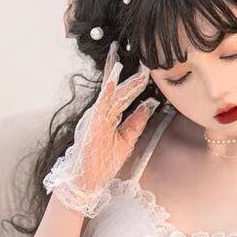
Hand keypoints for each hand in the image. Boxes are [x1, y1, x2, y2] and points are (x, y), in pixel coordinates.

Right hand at [43, 42, 158, 215]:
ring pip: (108, 94)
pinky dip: (106, 94)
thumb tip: (151, 104)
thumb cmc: (103, 161)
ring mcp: (94, 118)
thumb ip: (136, 122)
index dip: (134, 81)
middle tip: (136, 55)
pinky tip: (111, 81)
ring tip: (120, 57)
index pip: (122, 93)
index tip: (145, 67)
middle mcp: (100, 113)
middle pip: (114, 88)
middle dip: (125, 72)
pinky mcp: (91, 126)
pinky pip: (100, 107)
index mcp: (108, 115)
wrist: (86, 181)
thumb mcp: (126, 140)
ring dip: (115, 76)